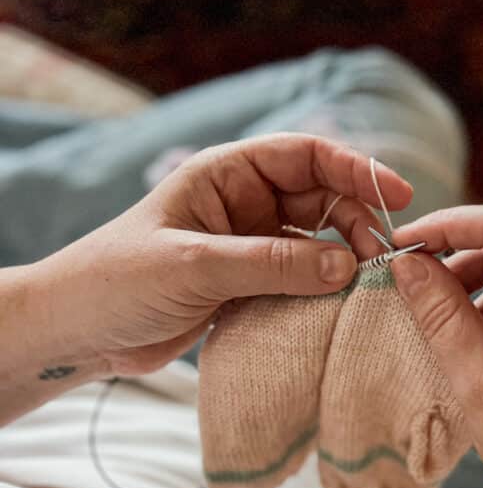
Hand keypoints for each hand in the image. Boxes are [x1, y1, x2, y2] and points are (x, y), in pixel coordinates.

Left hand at [2, 134, 411, 422]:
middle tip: (382, 261)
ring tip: (366, 289)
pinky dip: (323, 292)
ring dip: (344, 261)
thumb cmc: (118, 281)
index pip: (305, 155)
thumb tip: (347, 266)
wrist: (79, 332)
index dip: (356, 168)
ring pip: (316, 243)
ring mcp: (248, 247)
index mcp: (226, 175)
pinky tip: (341, 309)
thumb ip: (272, 263)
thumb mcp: (196, 266)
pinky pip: (299, 282)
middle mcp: (243, 205)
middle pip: (321, 199)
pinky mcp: (247, 287)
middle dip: (357, 222)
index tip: (397, 195)